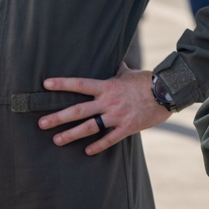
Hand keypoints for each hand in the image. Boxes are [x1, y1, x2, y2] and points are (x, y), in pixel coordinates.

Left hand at [38, 62, 171, 155]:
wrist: (167, 92)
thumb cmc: (147, 81)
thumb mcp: (129, 72)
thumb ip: (117, 69)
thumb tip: (112, 57)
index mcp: (107, 86)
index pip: (80, 84)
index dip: (63, 84)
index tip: (46, 84)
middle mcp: (108, 102)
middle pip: (78, 110)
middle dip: (58, 117)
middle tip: (41, 123)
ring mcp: (117, 116)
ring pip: (89, 127)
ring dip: (71, 134)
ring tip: (56, 140)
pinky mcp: (127, 127)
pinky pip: (109, 139)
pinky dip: (98, 146)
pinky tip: (87, 151)